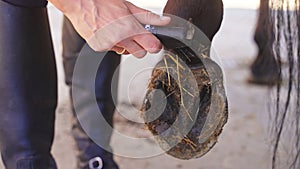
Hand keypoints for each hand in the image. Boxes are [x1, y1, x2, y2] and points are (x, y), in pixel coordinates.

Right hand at [50, 0, 170, 57]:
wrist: (79, 3)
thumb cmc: (102, 2)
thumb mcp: (128, 6)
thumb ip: (148, 17)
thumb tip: (165, 21)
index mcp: (130, 28)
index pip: (152, 46)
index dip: (155, 45)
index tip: (154, 42)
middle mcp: (121, 39)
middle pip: (141, 54)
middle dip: (142, 47)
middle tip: (136, 35)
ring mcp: (109, 45)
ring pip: (126, 52)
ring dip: (127, 45)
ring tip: (119, 30)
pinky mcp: (100, 48)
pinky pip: (113, 50)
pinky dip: (113, 44)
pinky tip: (108, 32)